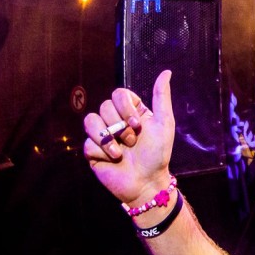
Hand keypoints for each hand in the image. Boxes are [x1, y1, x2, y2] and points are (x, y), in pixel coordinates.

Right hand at [83, 70, 175, 206]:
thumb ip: (161, 97)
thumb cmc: (158, 154)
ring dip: (108, 137)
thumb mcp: (164, 123)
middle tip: (133, 141)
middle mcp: (115, 121)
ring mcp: (102, 136)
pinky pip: (88, 142)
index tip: (138, 123)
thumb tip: (166, 72)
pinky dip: (103, 152)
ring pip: (90, 120)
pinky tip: (114, 160)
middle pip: (104, 106)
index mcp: (131, 112)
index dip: (125, 107)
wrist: (147, 182)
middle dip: (120, 126)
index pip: (118, 93)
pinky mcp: (92, 151)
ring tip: (121, 151)